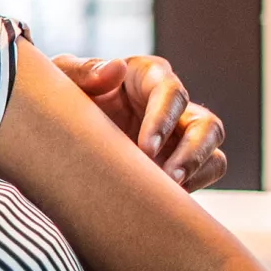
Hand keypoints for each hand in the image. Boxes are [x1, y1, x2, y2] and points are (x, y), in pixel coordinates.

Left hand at [49, 54, 227, 190]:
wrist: (58, 131)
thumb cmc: (63, 95)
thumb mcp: (63, 78)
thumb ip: (83, 72)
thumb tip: (115, 69)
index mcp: (146, 76)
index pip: (170, 92)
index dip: (164, 119)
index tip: (145, 148)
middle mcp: (171, 105)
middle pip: (206, 123)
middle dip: (192, 152)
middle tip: (167, 178)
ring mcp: (179, 134)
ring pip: (212, 150)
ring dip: (198, 171)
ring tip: (171, 192)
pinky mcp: (179, 161)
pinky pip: (205, 173)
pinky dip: (195, 186)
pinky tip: (166, 200)